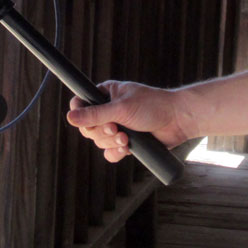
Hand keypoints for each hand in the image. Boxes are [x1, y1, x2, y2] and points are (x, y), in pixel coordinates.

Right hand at [66, 81, 190, 162]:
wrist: (177, 121)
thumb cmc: (152, 106)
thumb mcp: (120, 109)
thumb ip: (95, 114)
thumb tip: (70, 117)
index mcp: (106, 94)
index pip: (81, 103)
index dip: (81, 115)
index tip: (86, 121)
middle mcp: (109, 110)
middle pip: (88, 127)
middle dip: (101, 132)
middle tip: (115, 128)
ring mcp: (117, 127)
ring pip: (99, 141)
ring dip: (111, 142)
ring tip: (126, 137)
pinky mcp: (126, 142)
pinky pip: (110, 152)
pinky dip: (116, 152)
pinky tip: (127, 148)